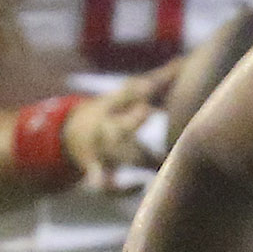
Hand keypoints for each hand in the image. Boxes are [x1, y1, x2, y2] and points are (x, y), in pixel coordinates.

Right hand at [65, 72, 179, 187]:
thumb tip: (182, 62)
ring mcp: (100, 149)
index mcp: (113, 105)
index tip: (152, 84)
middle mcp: (105, 126)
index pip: (126, 94)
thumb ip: (155, 81)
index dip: (139, 89)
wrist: (70, 134)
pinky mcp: (97, 170)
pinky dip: (120, 189)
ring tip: (160, 165)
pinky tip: (141, 186)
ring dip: (137, 158)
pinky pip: (104, 184)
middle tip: (147, 111)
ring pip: (116, 155)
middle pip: (119, 124)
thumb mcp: (124, 94)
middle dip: (131, 120)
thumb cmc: (111, 112)